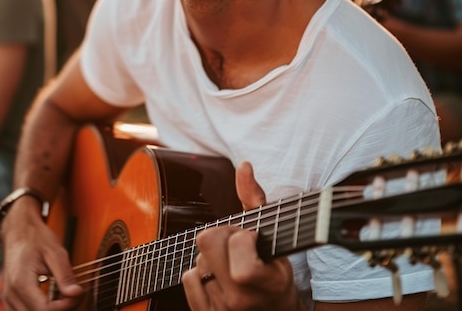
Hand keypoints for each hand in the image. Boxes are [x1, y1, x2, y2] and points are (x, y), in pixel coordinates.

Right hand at [1, 203, 83, 310]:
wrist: (19, 230)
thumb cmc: (36, 237)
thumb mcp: (55, 252)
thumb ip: (65, 275)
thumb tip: (77, 294)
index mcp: (22, 283)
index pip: (46, 310)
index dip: (66, 306)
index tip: (79, 292)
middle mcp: (11, 295)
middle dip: (61, 308)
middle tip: (75, 293)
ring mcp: (9, 299)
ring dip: (51, 310)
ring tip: (64, 294)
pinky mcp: (10, 300)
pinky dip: (41, 309)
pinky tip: (52, 298)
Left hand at [182, 162, 303, 310]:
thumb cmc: (273, 268)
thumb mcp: (272, 234)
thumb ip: (254, 198)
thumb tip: (244, 165)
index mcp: (267, 282)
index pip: (238, 243)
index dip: (241, 235)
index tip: (252, 239)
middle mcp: (243, 301)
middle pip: (206, 243)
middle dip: (221, 237)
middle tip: (237, 246)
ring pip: (198, 261)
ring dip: (212, 259)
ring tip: (231, 266)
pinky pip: (188, 278)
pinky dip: (200, 274)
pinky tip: (219, 279)